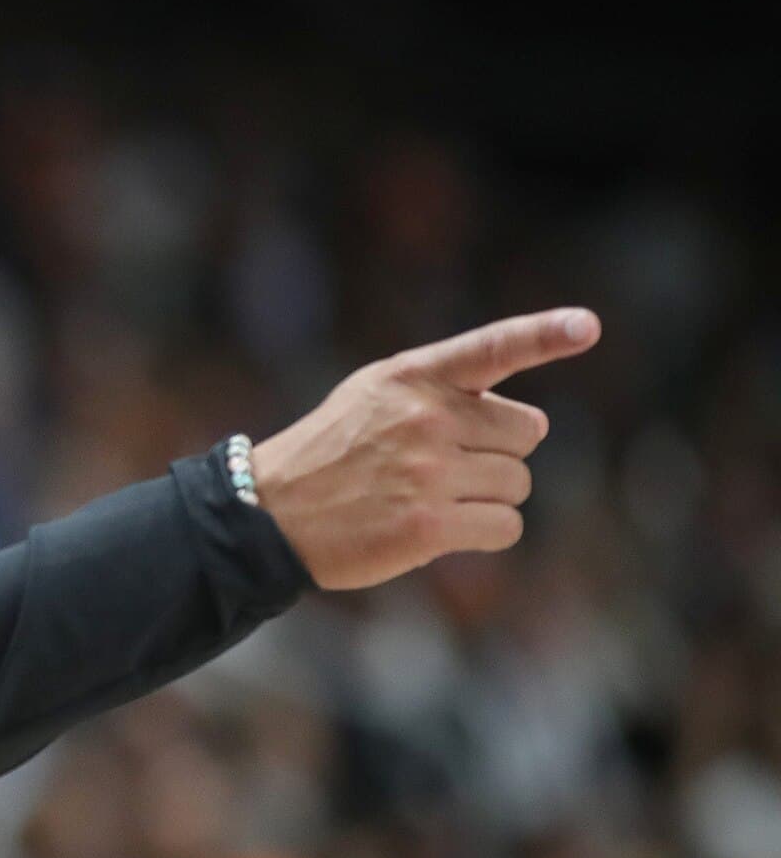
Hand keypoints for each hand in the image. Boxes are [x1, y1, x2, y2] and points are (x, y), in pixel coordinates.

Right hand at [251, 307, 600, 590]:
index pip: (491, 348)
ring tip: (435, 498)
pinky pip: (506, 526)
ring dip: (489, 496)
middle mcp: (425, 418)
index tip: (587, 325)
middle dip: (498, 452)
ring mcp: (428, 473)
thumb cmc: (330, 453)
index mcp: (412, 377)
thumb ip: (441, 391)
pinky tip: (444, 529)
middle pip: (526, 434)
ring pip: (518, 483)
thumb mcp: (373, 395)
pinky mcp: (429, 527)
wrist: (269, 512)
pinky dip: (487, 531)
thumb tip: (530, 423)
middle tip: (446, 466)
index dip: (545, 334)